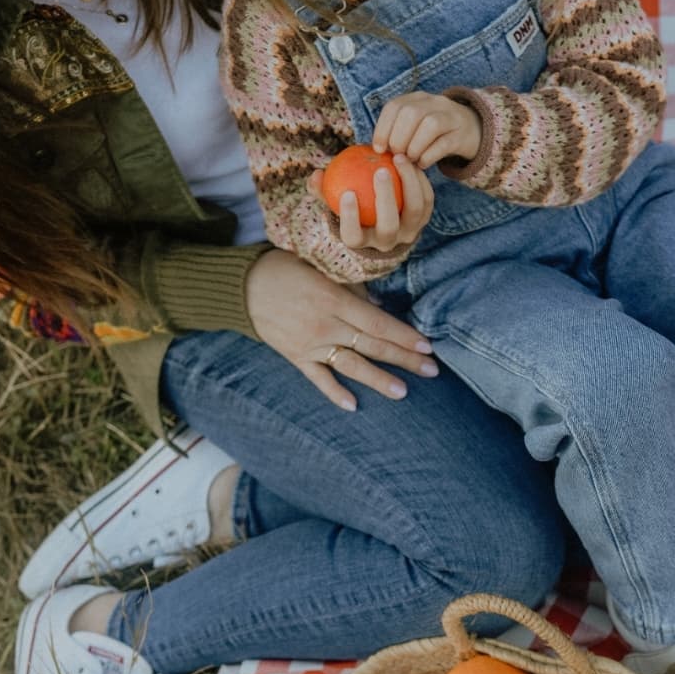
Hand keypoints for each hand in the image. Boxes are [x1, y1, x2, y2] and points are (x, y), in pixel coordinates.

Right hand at [244, 248, 438, 409]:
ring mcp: (310, 344)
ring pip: (351, 366)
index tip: (427, 345)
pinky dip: (334, 393)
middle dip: (404, 359)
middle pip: (372, 346)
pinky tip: (353, 406)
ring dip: (378, 380)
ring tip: (403, 392)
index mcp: (334, 299)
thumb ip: (350, 288)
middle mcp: (325, 325)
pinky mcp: (296, 357)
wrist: (242, 286)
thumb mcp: (320, 267)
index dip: (404, 336)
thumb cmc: (285, 268)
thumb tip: (379, 306)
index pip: (378, 323)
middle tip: (432, 370)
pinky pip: (318, 379)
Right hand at [310, 153, 433, 254]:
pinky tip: (409, 159)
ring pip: (414, 212)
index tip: (347, 193)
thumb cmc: (352, 203)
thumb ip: (323, 188)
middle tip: (380, 171)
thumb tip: (315, 175)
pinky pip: (426, 200)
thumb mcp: (334, 197)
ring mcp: (408, 233)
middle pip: (388, 227)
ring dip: (408, 184)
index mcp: (362, 241)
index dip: (350, 219)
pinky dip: (420, 180)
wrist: (381, 214)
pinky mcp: (424, 220)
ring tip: (398, 158)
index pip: (353, 236)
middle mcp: (387, 242)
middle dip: (385, 200)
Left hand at [373, 92, 482, 167]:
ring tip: (411, 161)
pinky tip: (423, 165)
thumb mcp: (415, 126)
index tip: (379, 148)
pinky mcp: (462, 135)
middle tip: (397, 156)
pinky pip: (444, 143)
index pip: (394, 106)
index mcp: (417, 99)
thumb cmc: (435, 135)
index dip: (383, 127)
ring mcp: (450, 117)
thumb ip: (397, 132)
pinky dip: (429, 156)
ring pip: (429, 125)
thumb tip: (374, 150)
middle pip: (411, 113)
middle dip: (399, 138)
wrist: (474, 130)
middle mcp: (434, 102)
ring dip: (415, 147)